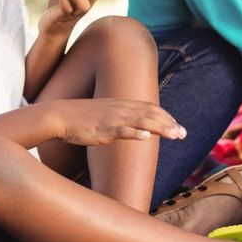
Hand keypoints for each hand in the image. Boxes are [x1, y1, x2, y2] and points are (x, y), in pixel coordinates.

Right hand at [40, 98, 185, 144]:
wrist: (58, 116)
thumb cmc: (80, 118)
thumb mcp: (104, 115)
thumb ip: (120, 118)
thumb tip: (135, 128)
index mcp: (121, 104)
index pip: (150, 107)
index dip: (166, 116)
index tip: (178, 126)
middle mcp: (120, 108)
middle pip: (151, 113)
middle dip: (169, 123)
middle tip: (184, 134)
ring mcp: (112, 118)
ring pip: (141, 120)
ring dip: (161, 127)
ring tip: (176, 135)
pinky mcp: (102, 128)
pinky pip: (120, 129)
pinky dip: (134, 132)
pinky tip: (146, 137)